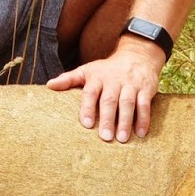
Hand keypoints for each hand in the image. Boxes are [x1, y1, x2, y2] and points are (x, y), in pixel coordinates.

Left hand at [46, 38, 165, 142]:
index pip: (90, 93)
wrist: (137, 56)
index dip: (88, 108)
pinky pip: (144, 104)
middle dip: (107, 119)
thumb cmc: (107, 69)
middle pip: (109, 100)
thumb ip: (69, 79)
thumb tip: (49, 85)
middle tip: (105, 137)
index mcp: (97, 77)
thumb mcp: (88, 71)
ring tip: (121, 139)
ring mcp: (130, 84)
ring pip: (127, 103)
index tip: (86, 124)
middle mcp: (114, 81)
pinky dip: (144, 119)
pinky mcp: (146, 89)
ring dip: (125, 121)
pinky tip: (141, 133)